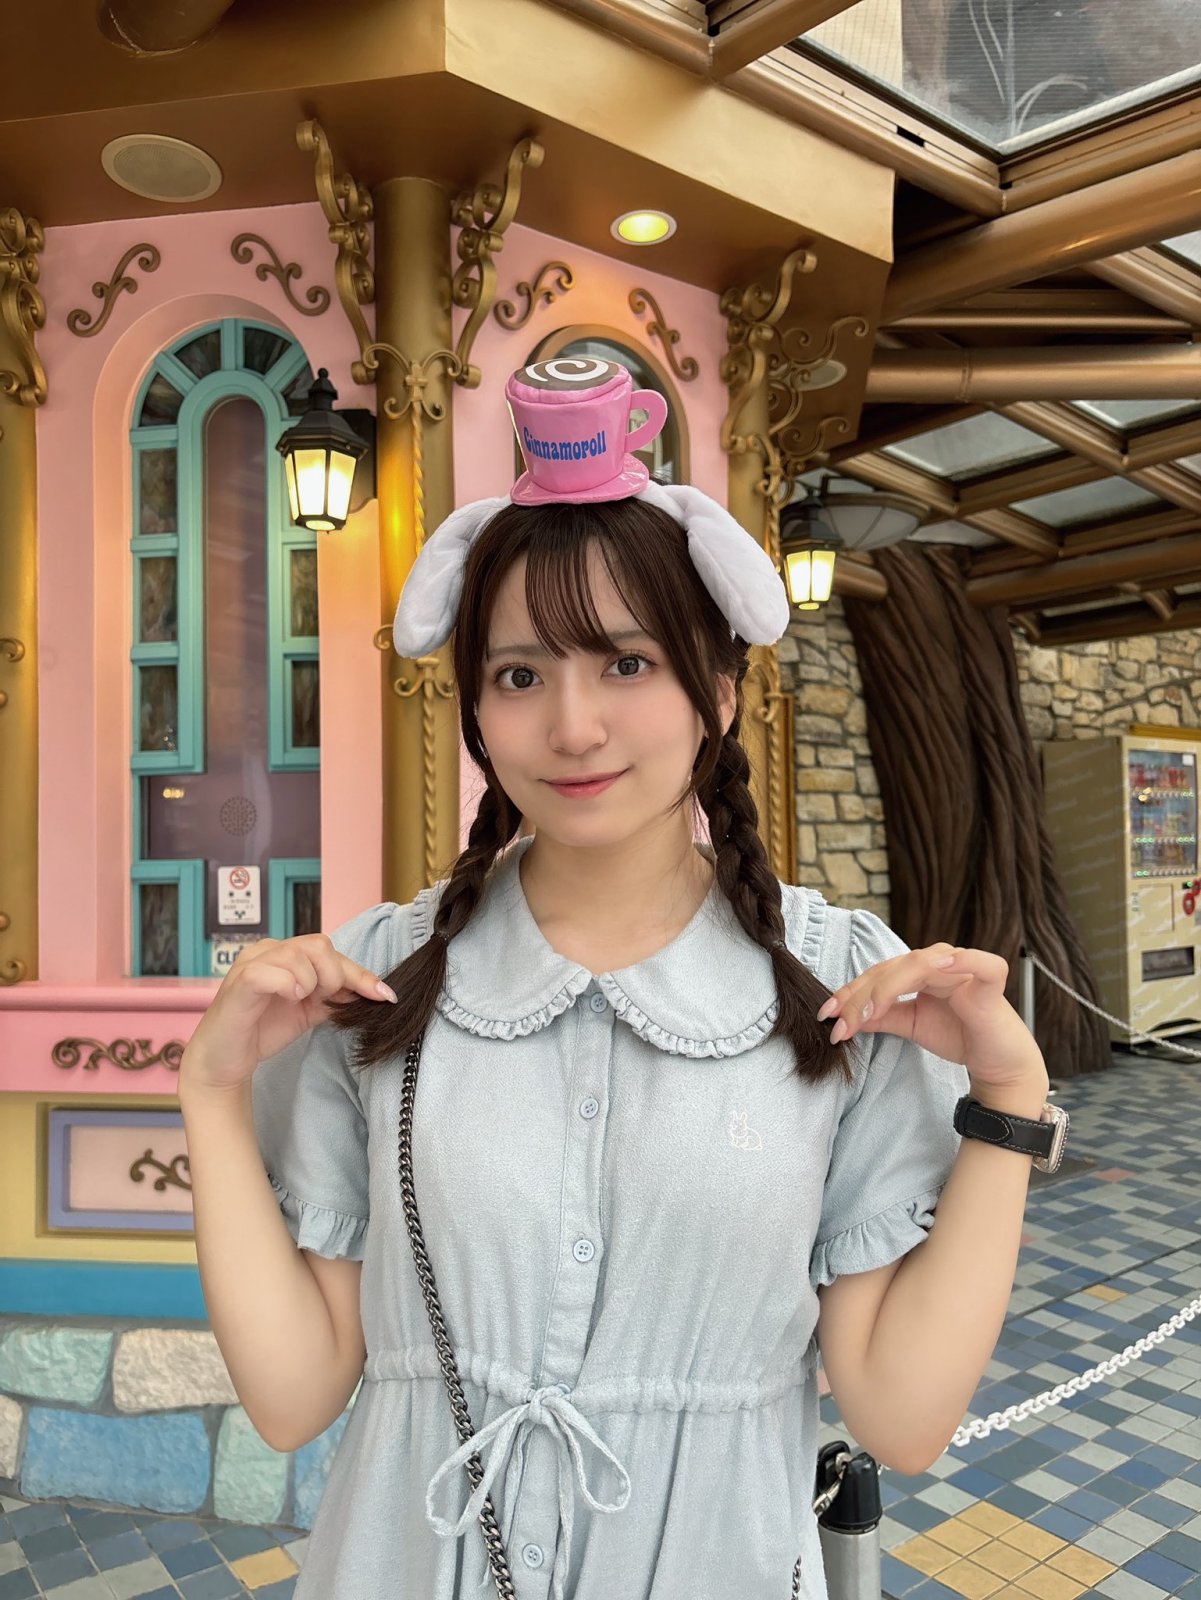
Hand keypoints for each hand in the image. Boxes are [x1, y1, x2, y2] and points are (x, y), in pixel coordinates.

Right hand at [180, 933, 397, 1094]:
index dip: (360, 973)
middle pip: (319, 946)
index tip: (385, 995)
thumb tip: (373, 990)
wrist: (225, 1061)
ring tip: (299, 1002)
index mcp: (284, 954)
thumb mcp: (309, 1010)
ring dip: (311, 983)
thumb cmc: (263, 1030)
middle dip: (334, 977)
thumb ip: (335, 996)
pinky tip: (291, 998)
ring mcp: (251, 962)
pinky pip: (271, 971)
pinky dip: (289, 984)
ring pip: (299, 956)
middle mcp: (267, 950)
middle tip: (323, 1001)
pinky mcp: (240, 981)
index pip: (330, 951)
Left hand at [815, 944, 1046, 1092]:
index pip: (878, 974)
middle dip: (860, 996)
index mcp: (920, 971)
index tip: (826, 1016)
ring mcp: (964, 969)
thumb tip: (842, 1018)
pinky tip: (938, 968)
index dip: (850, 993)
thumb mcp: (910, 1025)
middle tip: (841, 1024)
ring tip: (869, 1013)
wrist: (997, 1065)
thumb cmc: (959, 1037)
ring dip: (889, 987)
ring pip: (919, 964)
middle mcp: (940, 963)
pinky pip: (977, 962)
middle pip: (892, 968)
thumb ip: (881, 1017)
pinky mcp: (990, 980)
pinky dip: (960, 960)